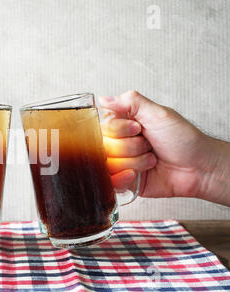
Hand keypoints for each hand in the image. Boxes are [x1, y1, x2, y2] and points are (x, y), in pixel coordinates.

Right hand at [99, 90, 221, 199]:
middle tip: (148, 145)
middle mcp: (119, 143)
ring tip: (150, 159)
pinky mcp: (123, 182)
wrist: (199, 168)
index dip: (119, 129)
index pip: (102, 126)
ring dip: (134, 162)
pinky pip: (110, 183)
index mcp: (124, 124)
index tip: (138, 128)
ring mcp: (120, 163)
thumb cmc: (184, 139)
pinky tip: (137, 175)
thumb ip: (130, 102)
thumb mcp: (158, 113)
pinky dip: (124, 178)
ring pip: (108, 164)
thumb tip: (103, 99)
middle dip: (129, 147)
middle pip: (104, 146)